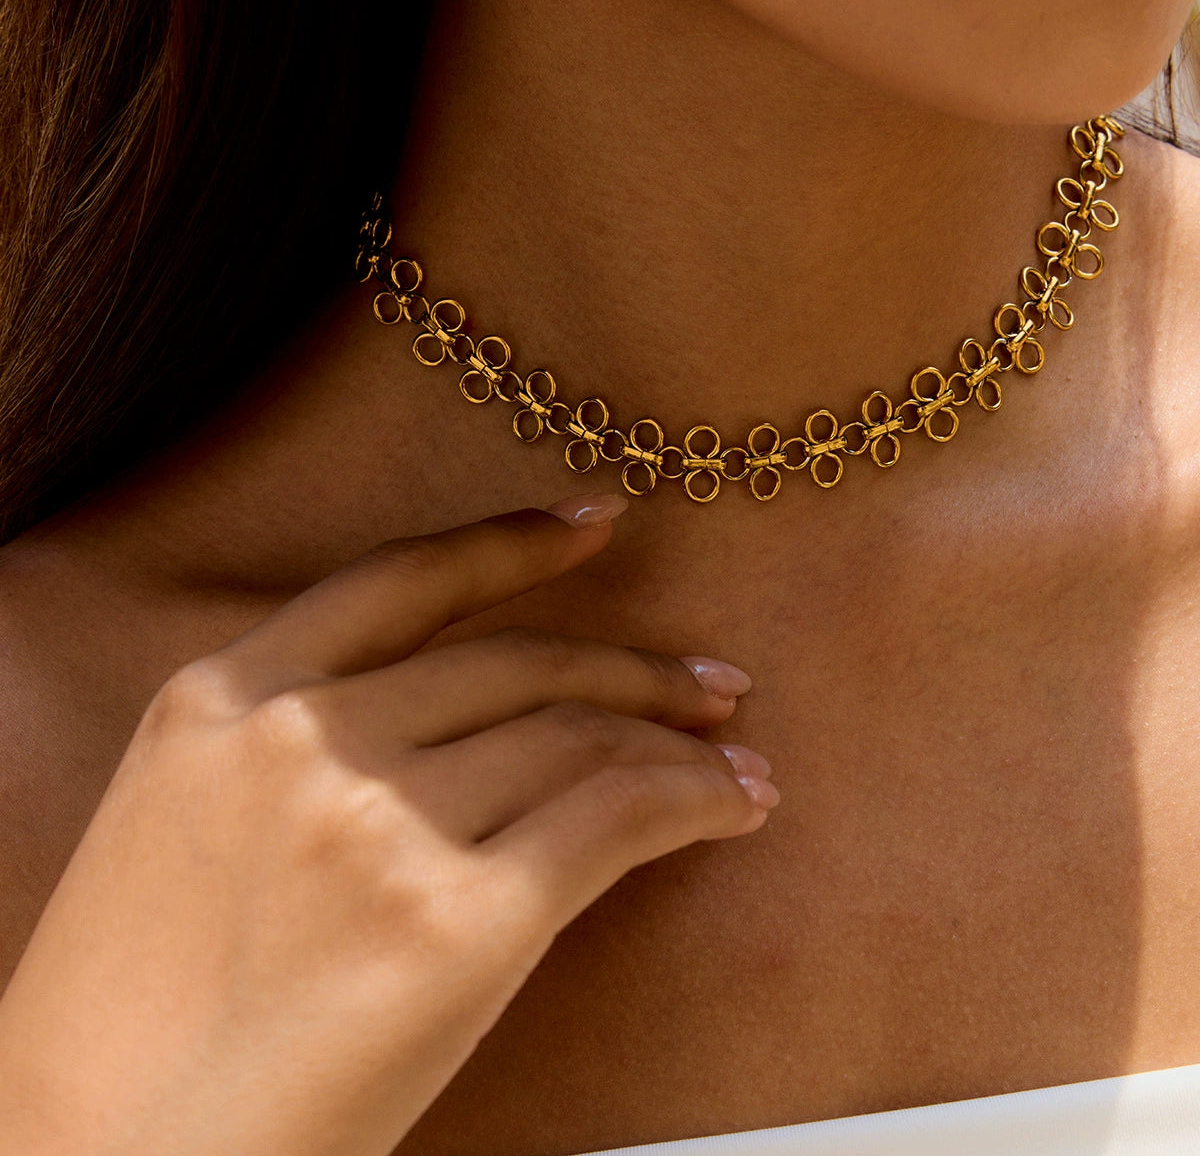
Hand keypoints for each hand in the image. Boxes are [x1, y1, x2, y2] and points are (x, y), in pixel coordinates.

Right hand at [0, 494, 775, 1155]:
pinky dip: (694, 801)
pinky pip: (614, 819)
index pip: (401, 581)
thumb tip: (464, 728)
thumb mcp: (188, 826)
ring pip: (580, 738)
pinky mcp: (456, 922)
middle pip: (517, 664)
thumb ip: (303, 748)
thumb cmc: (135, 1020)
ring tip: (732, 760)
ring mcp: (379, 823)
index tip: (595, 524)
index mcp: (221, 699)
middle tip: (709, 684)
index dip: (510, 543)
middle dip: (632, 669)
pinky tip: (734, 804)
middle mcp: (303, 736)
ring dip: (678, 745)